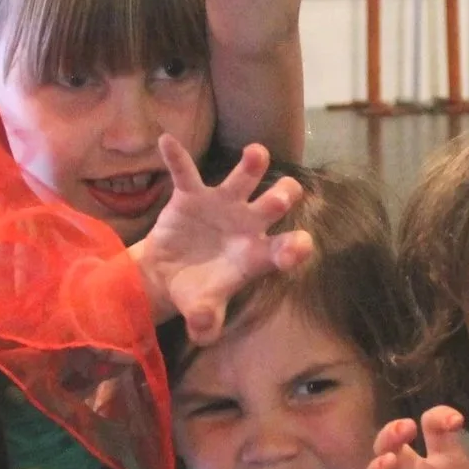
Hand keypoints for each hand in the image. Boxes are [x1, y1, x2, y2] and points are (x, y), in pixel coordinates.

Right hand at [129, 138, 312, 342]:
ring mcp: (223, 205)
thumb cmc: (196, 292)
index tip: (300, 244)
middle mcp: (248, 224)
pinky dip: (177, 158)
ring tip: (256, 153)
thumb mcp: (201, 308)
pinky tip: (167, 141)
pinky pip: (185, 173)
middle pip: (276, 203)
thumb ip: (206, 319)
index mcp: (257, 255)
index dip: (295, 248)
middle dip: (282, 197)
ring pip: (244, 178)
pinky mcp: (193, 195)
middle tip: (283, 197)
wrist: (167, 275)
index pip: (284, 250)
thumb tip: (203, 327)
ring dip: (252, 165)